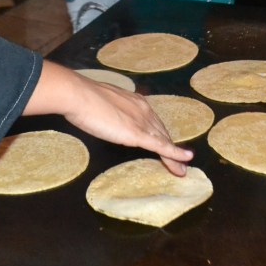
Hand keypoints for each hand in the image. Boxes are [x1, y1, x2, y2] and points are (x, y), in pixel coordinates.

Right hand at [28, 62, 192, 174]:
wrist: (79, 95)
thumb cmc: (84, 99)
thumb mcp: (104, 104)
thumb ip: (112, 111)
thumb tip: (109, 117)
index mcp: (136, 102)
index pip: (153, 122)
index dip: (161, 136)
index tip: (166, 145)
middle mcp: (144, 110)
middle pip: (162, 133)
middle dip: (171, 148)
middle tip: (180, 162)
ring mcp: (142, 122)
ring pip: (164, 141)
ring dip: (176, 157)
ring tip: (182, 169)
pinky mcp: (138, 134)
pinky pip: (161, 146)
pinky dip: (175, 155)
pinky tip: (185, 161)